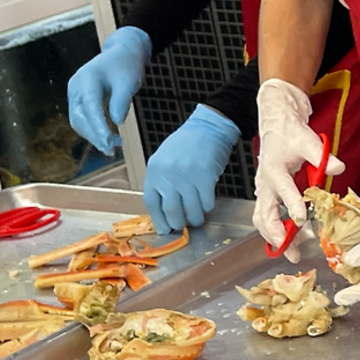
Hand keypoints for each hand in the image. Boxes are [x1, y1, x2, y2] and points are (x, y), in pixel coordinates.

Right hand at [67, 26, 151, 154]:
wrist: (121, 54)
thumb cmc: (127, 66)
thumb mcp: (129, 82)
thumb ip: (121, 100)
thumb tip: (117, 122)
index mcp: (87, 79)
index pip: (90, 106)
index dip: (98, 126)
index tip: (109, 141)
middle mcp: (76, 87)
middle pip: (79, 117)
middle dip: (94, 135)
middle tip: (112, 150)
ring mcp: (75, 94)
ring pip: (78, 121)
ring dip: (93, 136)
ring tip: (112, 148)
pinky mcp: (80, 100)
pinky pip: (82, 119)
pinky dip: (93, 131)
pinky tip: (107, 141)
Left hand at [141, 106, 239, 232]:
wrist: (207, 129)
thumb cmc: (186, 145)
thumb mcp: (165, 161)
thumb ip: (163, 182)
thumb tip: (166, 209)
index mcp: (154, 171)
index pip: (152, 203)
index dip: (159, 220)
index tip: (164, 229)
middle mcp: (168, 175)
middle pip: (171, 210)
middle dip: (178, 223)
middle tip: (182, 226)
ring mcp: (186, 177)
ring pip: (191, 210)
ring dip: (195, 218)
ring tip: (197, 219)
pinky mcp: (205, 178)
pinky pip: (207, 202)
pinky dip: (207, 206)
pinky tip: (207, 203)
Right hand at [253, 79, 342, 262]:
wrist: (278, 125)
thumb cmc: (291, 134)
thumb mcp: (309, 141)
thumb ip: (322, 156)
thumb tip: (338, 167)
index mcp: (275, 170)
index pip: (283, 191)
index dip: (291, 206)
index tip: (300, 220)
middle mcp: (265, 184)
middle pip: (264, 215)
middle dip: (276, 235)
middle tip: (292, 252)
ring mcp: (264, 191)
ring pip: (262, 219)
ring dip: (273, 237)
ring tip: (290, 252)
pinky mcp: (267, 195)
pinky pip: (266, 217)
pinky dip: (273, 231)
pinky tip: (287, 242)